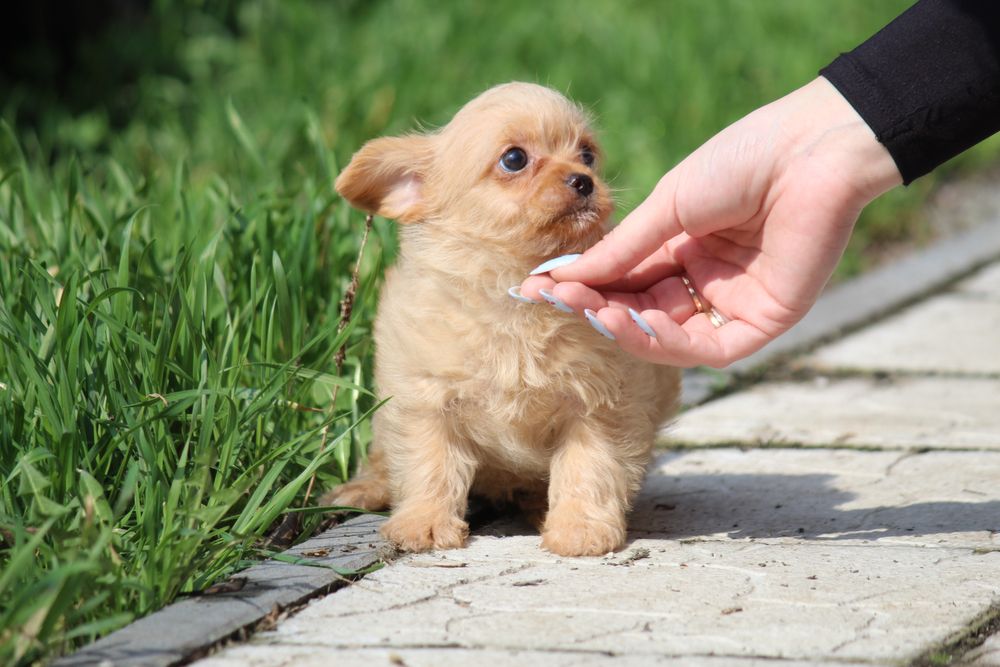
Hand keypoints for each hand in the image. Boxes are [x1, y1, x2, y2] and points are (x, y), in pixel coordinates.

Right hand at [519, 78, 901, 367]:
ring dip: (626, 328)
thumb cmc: (741, 162)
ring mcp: (734, 304)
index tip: (537, 286)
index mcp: (684, 247)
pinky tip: (632, 321)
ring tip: (591, 310)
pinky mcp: (764, 322)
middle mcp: (706, 281)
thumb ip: (622, 249)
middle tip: (558, 299)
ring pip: (669, 337)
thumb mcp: (668, 207)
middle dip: (598, 307)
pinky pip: (707, 349)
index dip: (584, 286)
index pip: (625, 279)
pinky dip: (666, 342)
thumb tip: (561, 278)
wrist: (809, 150)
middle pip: (641, 310)